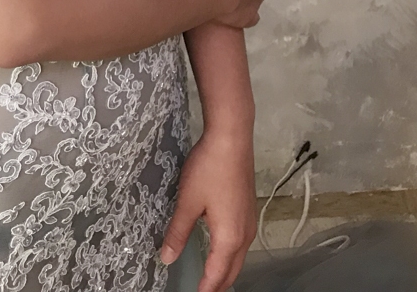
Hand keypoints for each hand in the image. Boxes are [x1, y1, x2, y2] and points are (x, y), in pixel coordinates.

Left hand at [159, 131, 256, 291]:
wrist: (232, 138)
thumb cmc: (209, 169)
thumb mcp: (188, 202)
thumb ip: (177, 232)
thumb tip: (167, 258)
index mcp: (229, 238)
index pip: (216, 276)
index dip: (204, 290)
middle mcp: (244, 235)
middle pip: (231, 271)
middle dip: (217, 285)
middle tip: (201, 291)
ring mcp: (249, 222)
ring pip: (238, 258)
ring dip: (224, 271)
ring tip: (208, 277)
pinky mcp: (248, 209)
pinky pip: (241, 243)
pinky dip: (230, 255)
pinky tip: (219, 249)